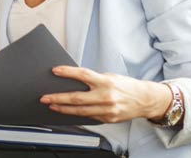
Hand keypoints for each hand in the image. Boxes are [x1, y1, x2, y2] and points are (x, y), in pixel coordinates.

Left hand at [40, 66, 172, 122]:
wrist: (145, 100)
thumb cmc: (126, 86)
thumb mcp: (110, 77)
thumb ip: (93, 80)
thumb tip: (74, 80)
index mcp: (106, 82)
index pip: (82, 75)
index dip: (67, 72)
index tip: (55, 71)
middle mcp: (106, 96)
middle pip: (76, 98)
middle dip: (58, 98)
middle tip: (45, 97)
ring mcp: (107, 110)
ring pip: (79, 111)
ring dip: (63, 109)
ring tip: (52, 105)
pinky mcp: (108, 119)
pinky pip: (88, 117)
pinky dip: (76, 115)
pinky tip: (67, 112)